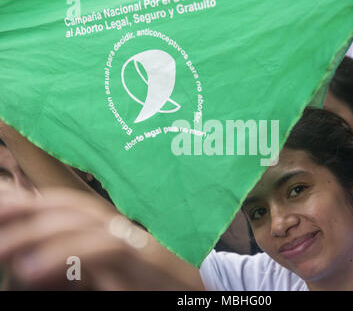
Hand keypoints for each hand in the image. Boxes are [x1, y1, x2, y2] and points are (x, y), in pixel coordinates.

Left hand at [0, 188, 175, 289]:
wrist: (193, 292)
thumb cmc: (151, 284)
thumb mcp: (105, 272)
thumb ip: (72, 263)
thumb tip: (29, 264)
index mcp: (111, 228)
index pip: (66, 204)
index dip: (31, 200)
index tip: (0, 201)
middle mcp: (120, 228)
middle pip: (71, 207)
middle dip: (27, 209)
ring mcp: (133, 241)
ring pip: (83, 223)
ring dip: (37, 234)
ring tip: (2, 250)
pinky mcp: (144, 260)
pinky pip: (103, 249)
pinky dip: (67, 254)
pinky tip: (35, 269)